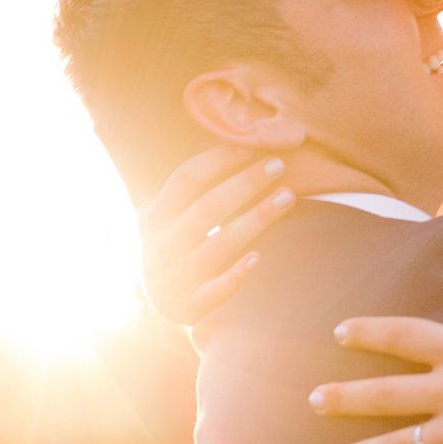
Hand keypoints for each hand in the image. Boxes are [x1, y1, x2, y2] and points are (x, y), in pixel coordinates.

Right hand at [138, 144, 298, 325]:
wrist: (160, 300)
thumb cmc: (176, 243)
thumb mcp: (170, 214)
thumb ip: (192, 187)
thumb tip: (238, 137)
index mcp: (154, 215)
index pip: (186, 178)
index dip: (220, 159)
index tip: (254, 145)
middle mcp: (159, 245)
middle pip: (207, 207)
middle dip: (245, 183)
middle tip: (278, 165)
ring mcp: (172, 278)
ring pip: (218, 245)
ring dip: (256, 218)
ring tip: (288, 196)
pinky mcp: (188, 307)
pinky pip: (215, 291)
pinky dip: (236, 275)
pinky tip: (258, 257)